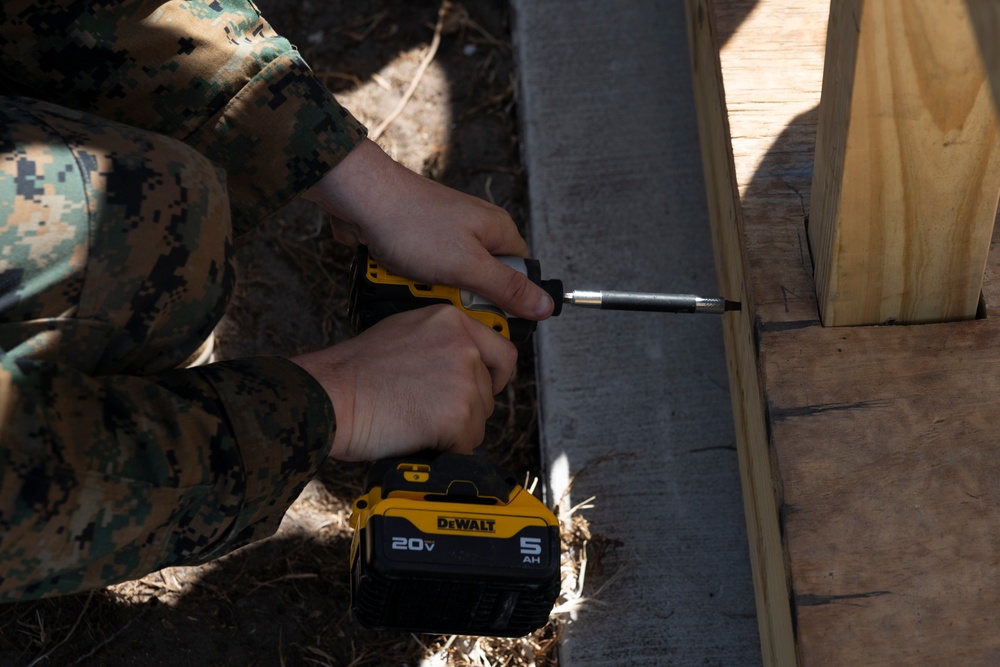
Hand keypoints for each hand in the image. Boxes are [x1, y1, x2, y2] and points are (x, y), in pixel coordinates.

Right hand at [289, 305, 516, 460]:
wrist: (329, 396)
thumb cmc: (354, 372)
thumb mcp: (404, 332)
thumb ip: (441, 342)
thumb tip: (464, 364)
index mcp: (451, 321)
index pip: (503, 353)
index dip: (493, 377)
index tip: (482, 388)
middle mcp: (463, 345)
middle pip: (489, 392)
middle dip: (465, 408)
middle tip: (427, 411)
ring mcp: (463, 379)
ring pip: (479, 421)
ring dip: (453, 430)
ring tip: (415, 422)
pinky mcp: (457, 414)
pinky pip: (466, 445)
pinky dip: (445, 449)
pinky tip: (416, 436)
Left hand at [302, 139, 554, 320]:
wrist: (359, 198)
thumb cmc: (412, 222)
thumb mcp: (468, 265)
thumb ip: (508, 288)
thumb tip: (545, 305)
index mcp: (497, 232)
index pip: (520, 276)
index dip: (508, 301)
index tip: (489, 315)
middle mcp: (475, 232)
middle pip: (482, 283)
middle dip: (461, 297)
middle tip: (445, 296)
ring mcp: (445, 237)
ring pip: (450, 282)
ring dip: (432, 291)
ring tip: (415, 284)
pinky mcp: (418, 243)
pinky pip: (424, 275)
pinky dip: (412, 281)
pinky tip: (399, 277)